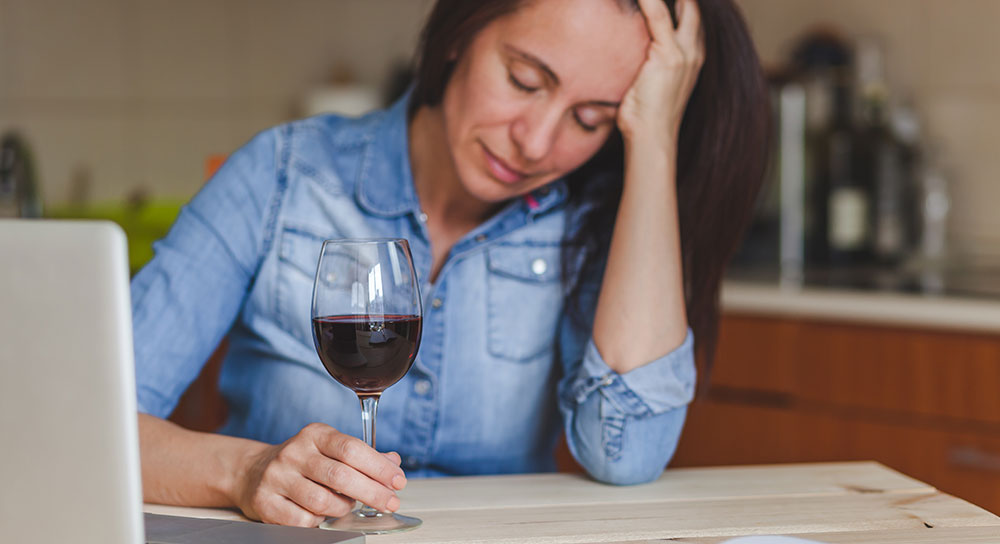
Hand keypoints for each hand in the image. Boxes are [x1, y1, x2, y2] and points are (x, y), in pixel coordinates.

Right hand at [232, 422, 406, 526]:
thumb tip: (393, 462)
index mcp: (315, 434)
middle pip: (340, 476)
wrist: (253, 472)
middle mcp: (294, 452)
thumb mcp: (331, 449)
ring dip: (344, 508)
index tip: (398, 481)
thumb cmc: (303, 462)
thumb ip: (363, 455)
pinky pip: (303, 520)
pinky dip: (319, 521)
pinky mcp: (265, 502)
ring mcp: (277, 477)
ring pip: (323, 502)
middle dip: (372, 492)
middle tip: (391, 502)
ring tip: (348, 505)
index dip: (379, 467)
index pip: (352, 449)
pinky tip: (321, 514)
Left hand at [618, 0, 704, 143]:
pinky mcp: (668, 55)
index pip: (689, 17)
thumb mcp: (650, 83)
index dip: (682, 3)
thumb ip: (647, 64)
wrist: (651, 138)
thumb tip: (627, 61)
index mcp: (692, 57)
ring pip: (681, 6)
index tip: (666, 0)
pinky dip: (649, 0)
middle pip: (692, 8)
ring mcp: (684, 53)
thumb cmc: (645, 116)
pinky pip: (658, 15)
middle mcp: (694, 51)